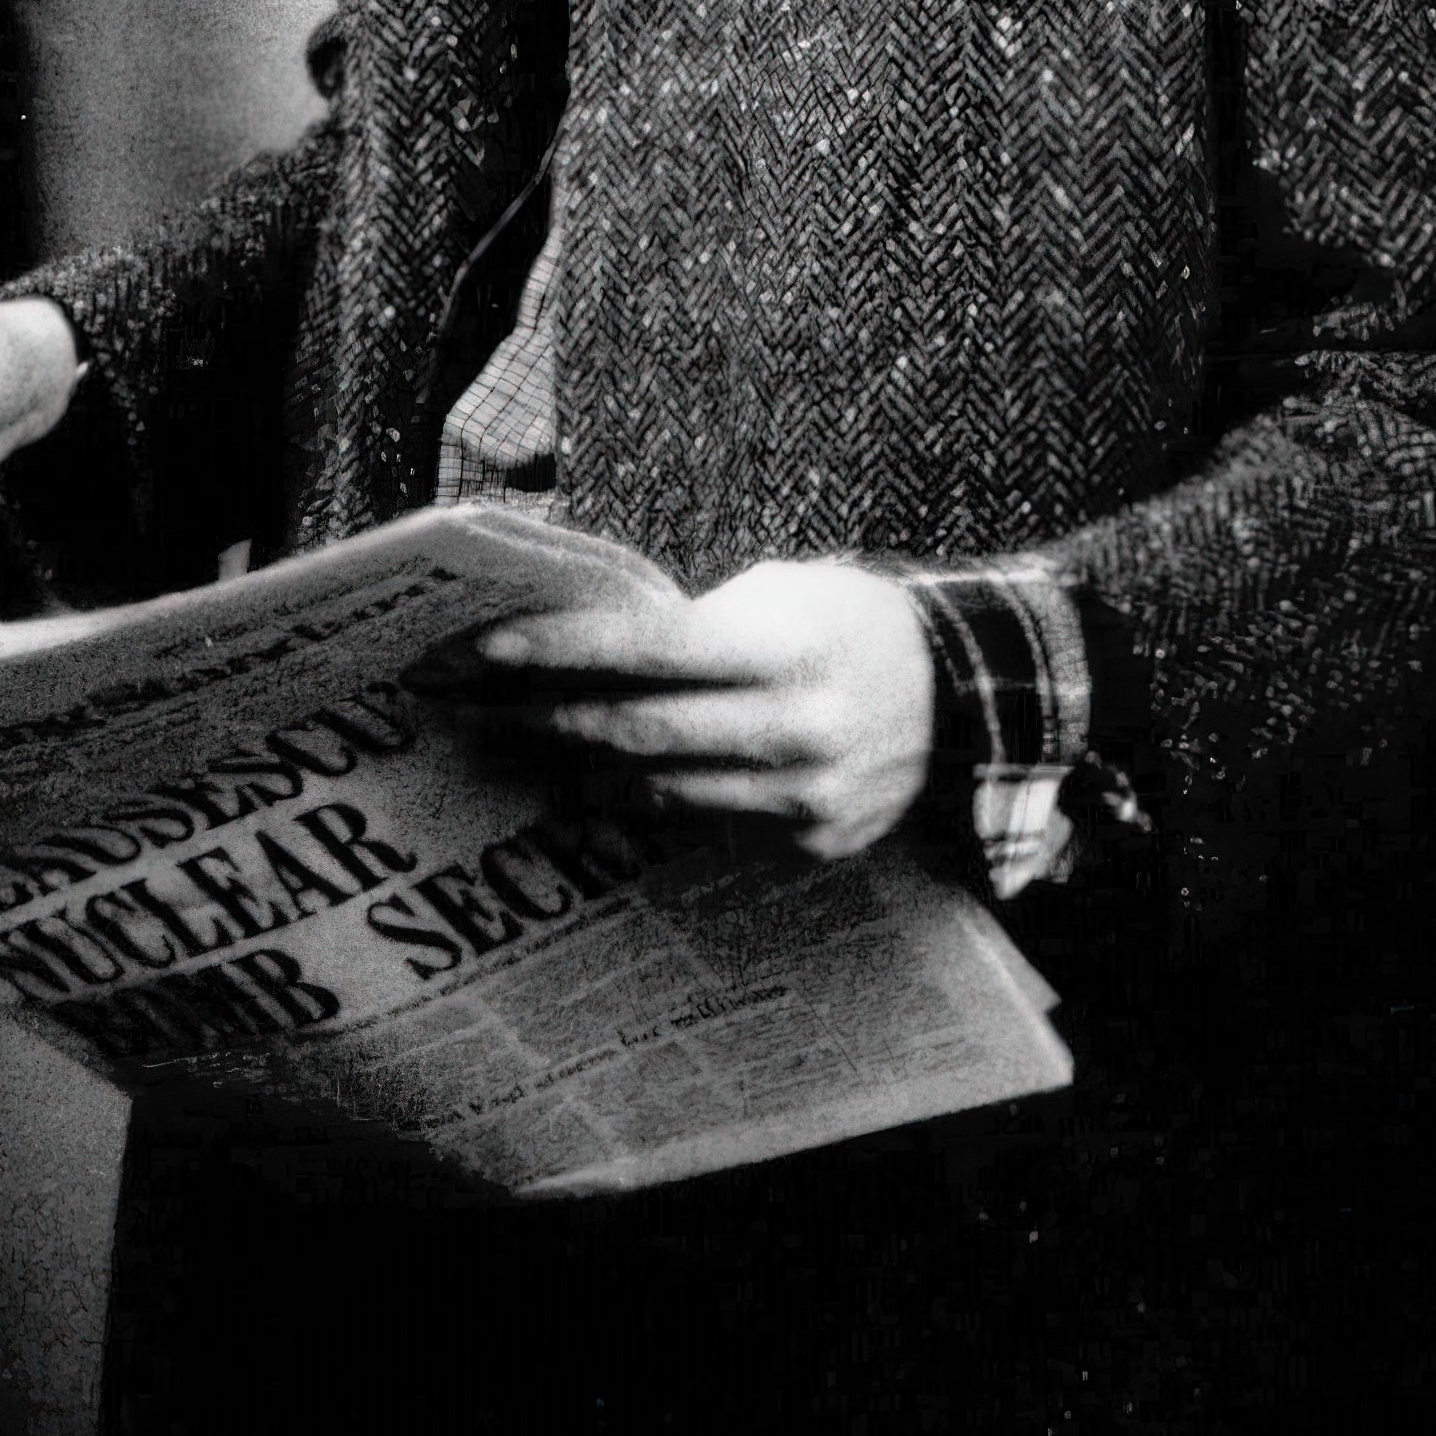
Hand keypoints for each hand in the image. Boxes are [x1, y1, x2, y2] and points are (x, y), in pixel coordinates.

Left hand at [440, 556, 934, 859]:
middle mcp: (797, 727)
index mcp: (785, 648)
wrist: (964, 689)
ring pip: (661, 791)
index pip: (648, 650)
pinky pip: (708, 824)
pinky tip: (599, 792)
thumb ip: (686, 625)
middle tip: (470, 710)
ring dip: (580, 774)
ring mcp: (809, 795)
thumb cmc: (845, 623)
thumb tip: (574, 646)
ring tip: (517, 754)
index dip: (558, 650)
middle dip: (543, 719)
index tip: (482, 649)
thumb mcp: (776, 594)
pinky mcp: (816, 841)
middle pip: (638, 732)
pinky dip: (650, 805)